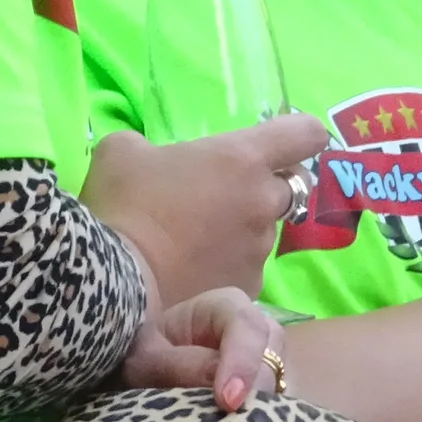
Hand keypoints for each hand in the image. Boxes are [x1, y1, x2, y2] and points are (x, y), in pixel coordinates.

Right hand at [83, 115, 329, 304]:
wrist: (114, 283)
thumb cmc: (122, 206)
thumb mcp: (121, 152)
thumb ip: (149, 144)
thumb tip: (150, 156)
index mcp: (242, 158)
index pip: (306, 133)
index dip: (298, 134)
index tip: (276, 142)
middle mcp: (263, 202)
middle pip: (290, 186)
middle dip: (262, 187)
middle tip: (221, 195)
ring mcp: (259, 249)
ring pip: (265, 230)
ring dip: (242, 229)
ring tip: (197, 240)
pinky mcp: (249, 288)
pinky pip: (248, 267)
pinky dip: (228, 265)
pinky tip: (193, 269)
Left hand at [119, 288, 285, 410]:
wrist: (147, 370)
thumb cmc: (145, 354)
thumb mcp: (148, 359)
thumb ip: (178, 368)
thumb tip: (225, 391)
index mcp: (224, 307)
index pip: (246, 326)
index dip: (242, 363)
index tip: (227, 402)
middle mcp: (256, 332)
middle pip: (272, 358)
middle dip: (253, 393)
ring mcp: (267, 364)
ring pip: (280, 387)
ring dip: (259, 412)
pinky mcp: (269, 395)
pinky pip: (278, 410)